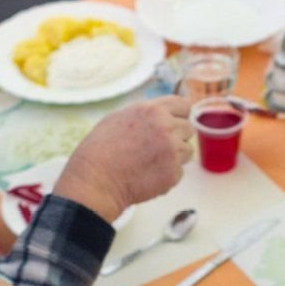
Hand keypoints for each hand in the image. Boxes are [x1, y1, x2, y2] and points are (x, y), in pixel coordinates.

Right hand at [54, 96, 193, 221]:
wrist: (96, 181)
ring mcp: (172, 151)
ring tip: (150, 163)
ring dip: (174, 157)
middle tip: (157, 148)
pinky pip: (180, 172)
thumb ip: (145, 114)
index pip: (184, 105)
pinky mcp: (173, 173)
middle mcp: (166, 127)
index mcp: (152, 110)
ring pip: (187, 151)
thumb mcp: (119, 118)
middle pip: (188, 128)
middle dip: (177, 137)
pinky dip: (168, 175)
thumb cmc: (100, 150)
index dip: (180, 115)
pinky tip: (148, 175)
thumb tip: (161, 114)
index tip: (175, 123)